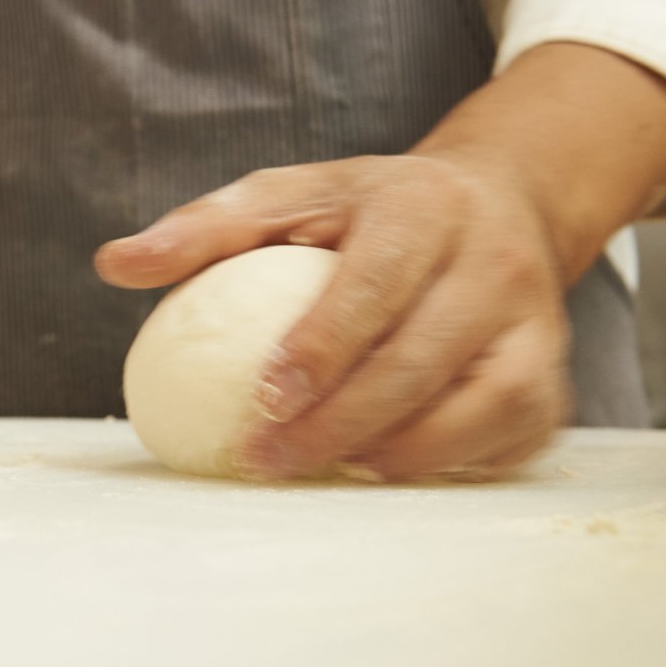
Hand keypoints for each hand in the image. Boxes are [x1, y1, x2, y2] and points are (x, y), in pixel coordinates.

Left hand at [97, 42, 665, 481]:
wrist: (500, 201)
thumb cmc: (371, 209)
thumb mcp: (292, 194)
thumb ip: (206, 228)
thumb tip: (115, 265)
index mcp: (423, 207)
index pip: (378, 282)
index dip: (325, 345)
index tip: (263, 397)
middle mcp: (494, 262)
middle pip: (422, 357)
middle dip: (340, 422)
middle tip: (266, 460)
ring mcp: (534, 325)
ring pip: (481, 406)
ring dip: (396, 452)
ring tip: (321, 472)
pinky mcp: (550, 378)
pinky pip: (508, 438)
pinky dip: (445, 464)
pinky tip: (377, 473)